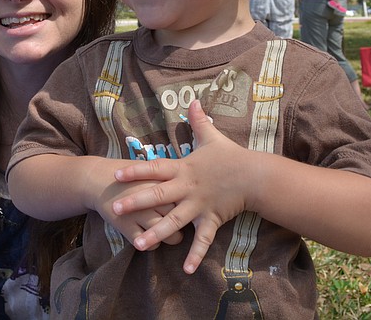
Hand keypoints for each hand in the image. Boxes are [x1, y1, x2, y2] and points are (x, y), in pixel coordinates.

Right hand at [91, 162, 182, 249]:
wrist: (99, 180)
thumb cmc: (129, 176)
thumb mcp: (150, 172)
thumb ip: (168, 181)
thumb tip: (188, 191)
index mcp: (160, 183)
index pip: (184, 200)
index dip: (189, 207)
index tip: (190, 209)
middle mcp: (152, 199)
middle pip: (178, 218)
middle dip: (183, 225)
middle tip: (182, 225)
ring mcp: (139, 214)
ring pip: (164, 235)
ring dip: (170, 238)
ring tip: (167, 235)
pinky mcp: (126, 226)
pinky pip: (145, 244)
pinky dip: (150, 245)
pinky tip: (149, 239)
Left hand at [111, 100, 253, 272]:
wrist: (256, 175)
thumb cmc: (231, 156)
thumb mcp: (212, 136)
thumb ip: (198, 121)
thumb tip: (193, 100)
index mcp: (183, 168)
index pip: (154, 168)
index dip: (135, 170)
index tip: (115, 173)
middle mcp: (187, 188)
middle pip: (157, 195)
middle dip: (136, 202)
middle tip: (114, 208)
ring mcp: (199, 205)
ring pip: (174, 221)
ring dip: (156, 233)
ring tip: (138, 245)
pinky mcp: (212, 219)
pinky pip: (202, 240)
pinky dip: (195, 254)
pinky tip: (185, 270)